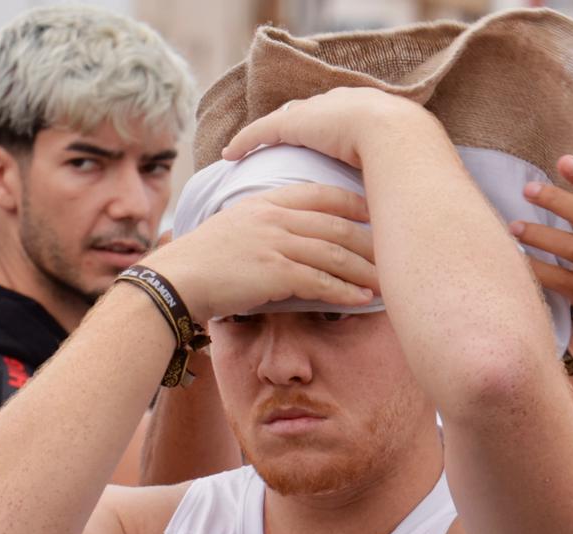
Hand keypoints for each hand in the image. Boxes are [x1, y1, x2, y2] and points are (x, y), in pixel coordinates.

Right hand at [142, 183, 377, 321]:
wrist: (175, 280)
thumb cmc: (203, 261)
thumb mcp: (235, 227)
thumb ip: (265, 225)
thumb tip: (289, 238)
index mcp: (267, 201)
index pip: (322, 195)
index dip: (354, 203)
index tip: (378, 213)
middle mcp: (275, 217)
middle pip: (336, 225)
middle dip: (370, 241)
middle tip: (396, 253)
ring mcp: (275, 243)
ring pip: (334, 253)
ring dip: (365, 269)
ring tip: (388, 282)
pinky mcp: (274, 272)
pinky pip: (320, 281)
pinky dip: (345, 291)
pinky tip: (363, 300)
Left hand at [222, 86, 432, 169]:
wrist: (400, 138)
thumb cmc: (412, 160)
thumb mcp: (405, 169)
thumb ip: (397, 183)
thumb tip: (406, 213)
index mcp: (370, 112)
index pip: (343, 118)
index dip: (329, 128)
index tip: (322, 139)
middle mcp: (342, 103)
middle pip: (311, 113)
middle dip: (296, 122)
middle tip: (284, 136)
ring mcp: (319, 111)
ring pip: (285, 120)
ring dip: (268, 132)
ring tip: (249, 147)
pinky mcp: (297, 123)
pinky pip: (263, 131)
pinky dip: (246, 141)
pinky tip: (229, 154)